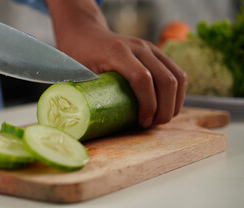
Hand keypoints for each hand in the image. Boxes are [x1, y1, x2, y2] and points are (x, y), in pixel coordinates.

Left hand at [47, 0, 186, 127]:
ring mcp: (150, 48)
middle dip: (164, 109)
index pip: (142, 79)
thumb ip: (86, 94)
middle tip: (153, 125)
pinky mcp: (157, 52)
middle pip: (166, 80)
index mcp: (117, 52)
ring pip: (178, 76)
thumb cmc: (79, 56)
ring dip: (175, 102)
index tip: (142, 122)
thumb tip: (94, 123)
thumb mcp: (78, 74)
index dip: (148, 104)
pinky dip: (177, 93)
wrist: (86, 33)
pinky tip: (167, 106)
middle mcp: (138, 47)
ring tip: (161, 119)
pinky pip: (178, 72)